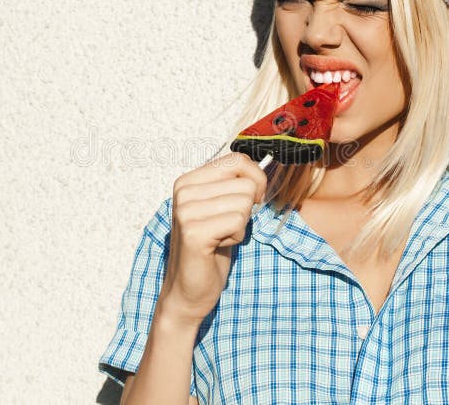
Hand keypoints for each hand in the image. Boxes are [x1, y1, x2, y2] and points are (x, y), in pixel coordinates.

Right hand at [157, 152, 266, 325]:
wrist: (189, 289)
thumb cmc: (211, 248)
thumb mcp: (221, 207)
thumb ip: (234, 183)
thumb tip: (265, 166)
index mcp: (188, 180)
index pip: (237, 159)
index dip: (255, 179)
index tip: (250, 200)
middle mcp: (183, 191)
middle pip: (246, 183)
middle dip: (247, 209)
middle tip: (226, 226)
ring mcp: (186, 211)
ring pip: (244, 203)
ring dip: (240, 225)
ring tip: (220, 237)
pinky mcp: (194, 232)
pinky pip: (238, 221)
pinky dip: (237, 237)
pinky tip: (218, 246)